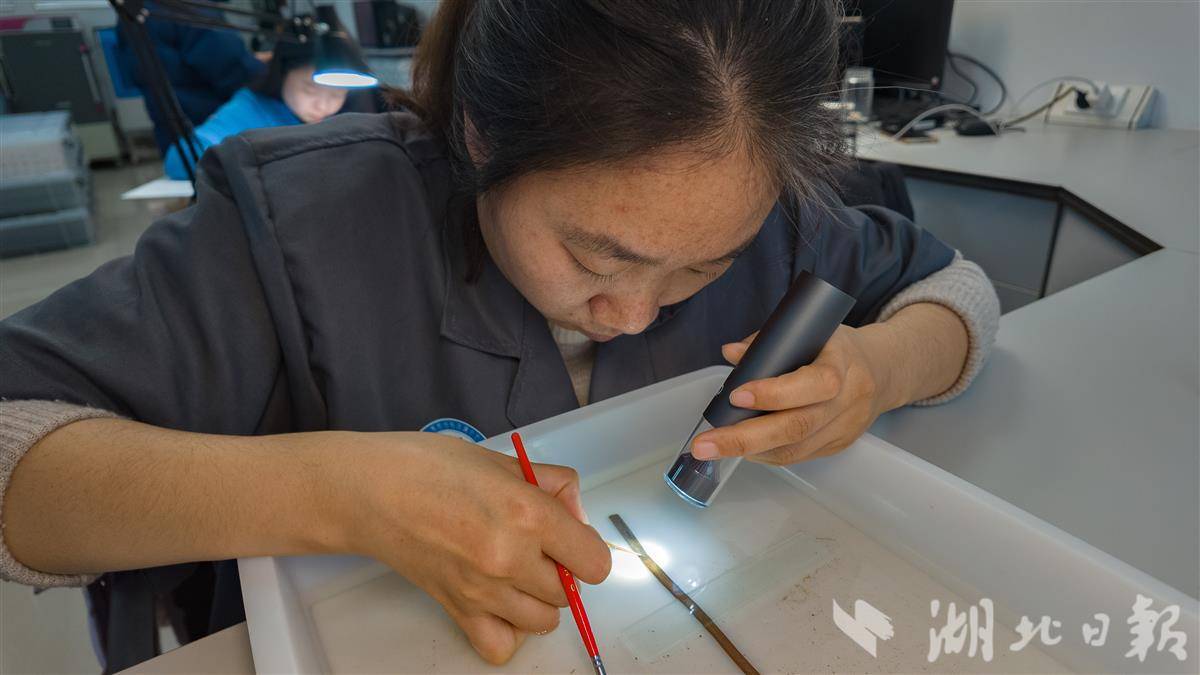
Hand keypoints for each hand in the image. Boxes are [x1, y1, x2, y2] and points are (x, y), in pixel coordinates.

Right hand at [336, 432, 610, 663]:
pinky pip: (500, 646)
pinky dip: (506, 631)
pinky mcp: (457, 610)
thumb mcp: (502, 461)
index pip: (595, 562)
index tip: (571, 539)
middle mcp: (510, 558)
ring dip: (537, 599)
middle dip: (560, 570)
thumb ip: (552, 485)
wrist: (370, 491)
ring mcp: (483, 590)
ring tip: (515, 571)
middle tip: (534, 545)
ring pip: (543, 621)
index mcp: (527, 513)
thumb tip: (577, 514)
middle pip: (569, 592)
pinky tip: (499, 602)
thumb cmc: (430, 466)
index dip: (587, 549)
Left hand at [690, 325, 901, 464]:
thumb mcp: (809, 332)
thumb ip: (768, 342)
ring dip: (750, 451)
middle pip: (797, 427)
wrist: (883, 371)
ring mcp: (844, 428)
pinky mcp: (838, 446)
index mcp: (842, 365)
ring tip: (715, 447)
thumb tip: (730, 352)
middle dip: (744, 438)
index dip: (775, 393)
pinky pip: (799, 457)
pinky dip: (767, 454)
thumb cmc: (837, 348)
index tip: (736, 394)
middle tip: (705, 444)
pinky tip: (744, 449)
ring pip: (795, 449)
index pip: (814, 384)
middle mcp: (847, 401)